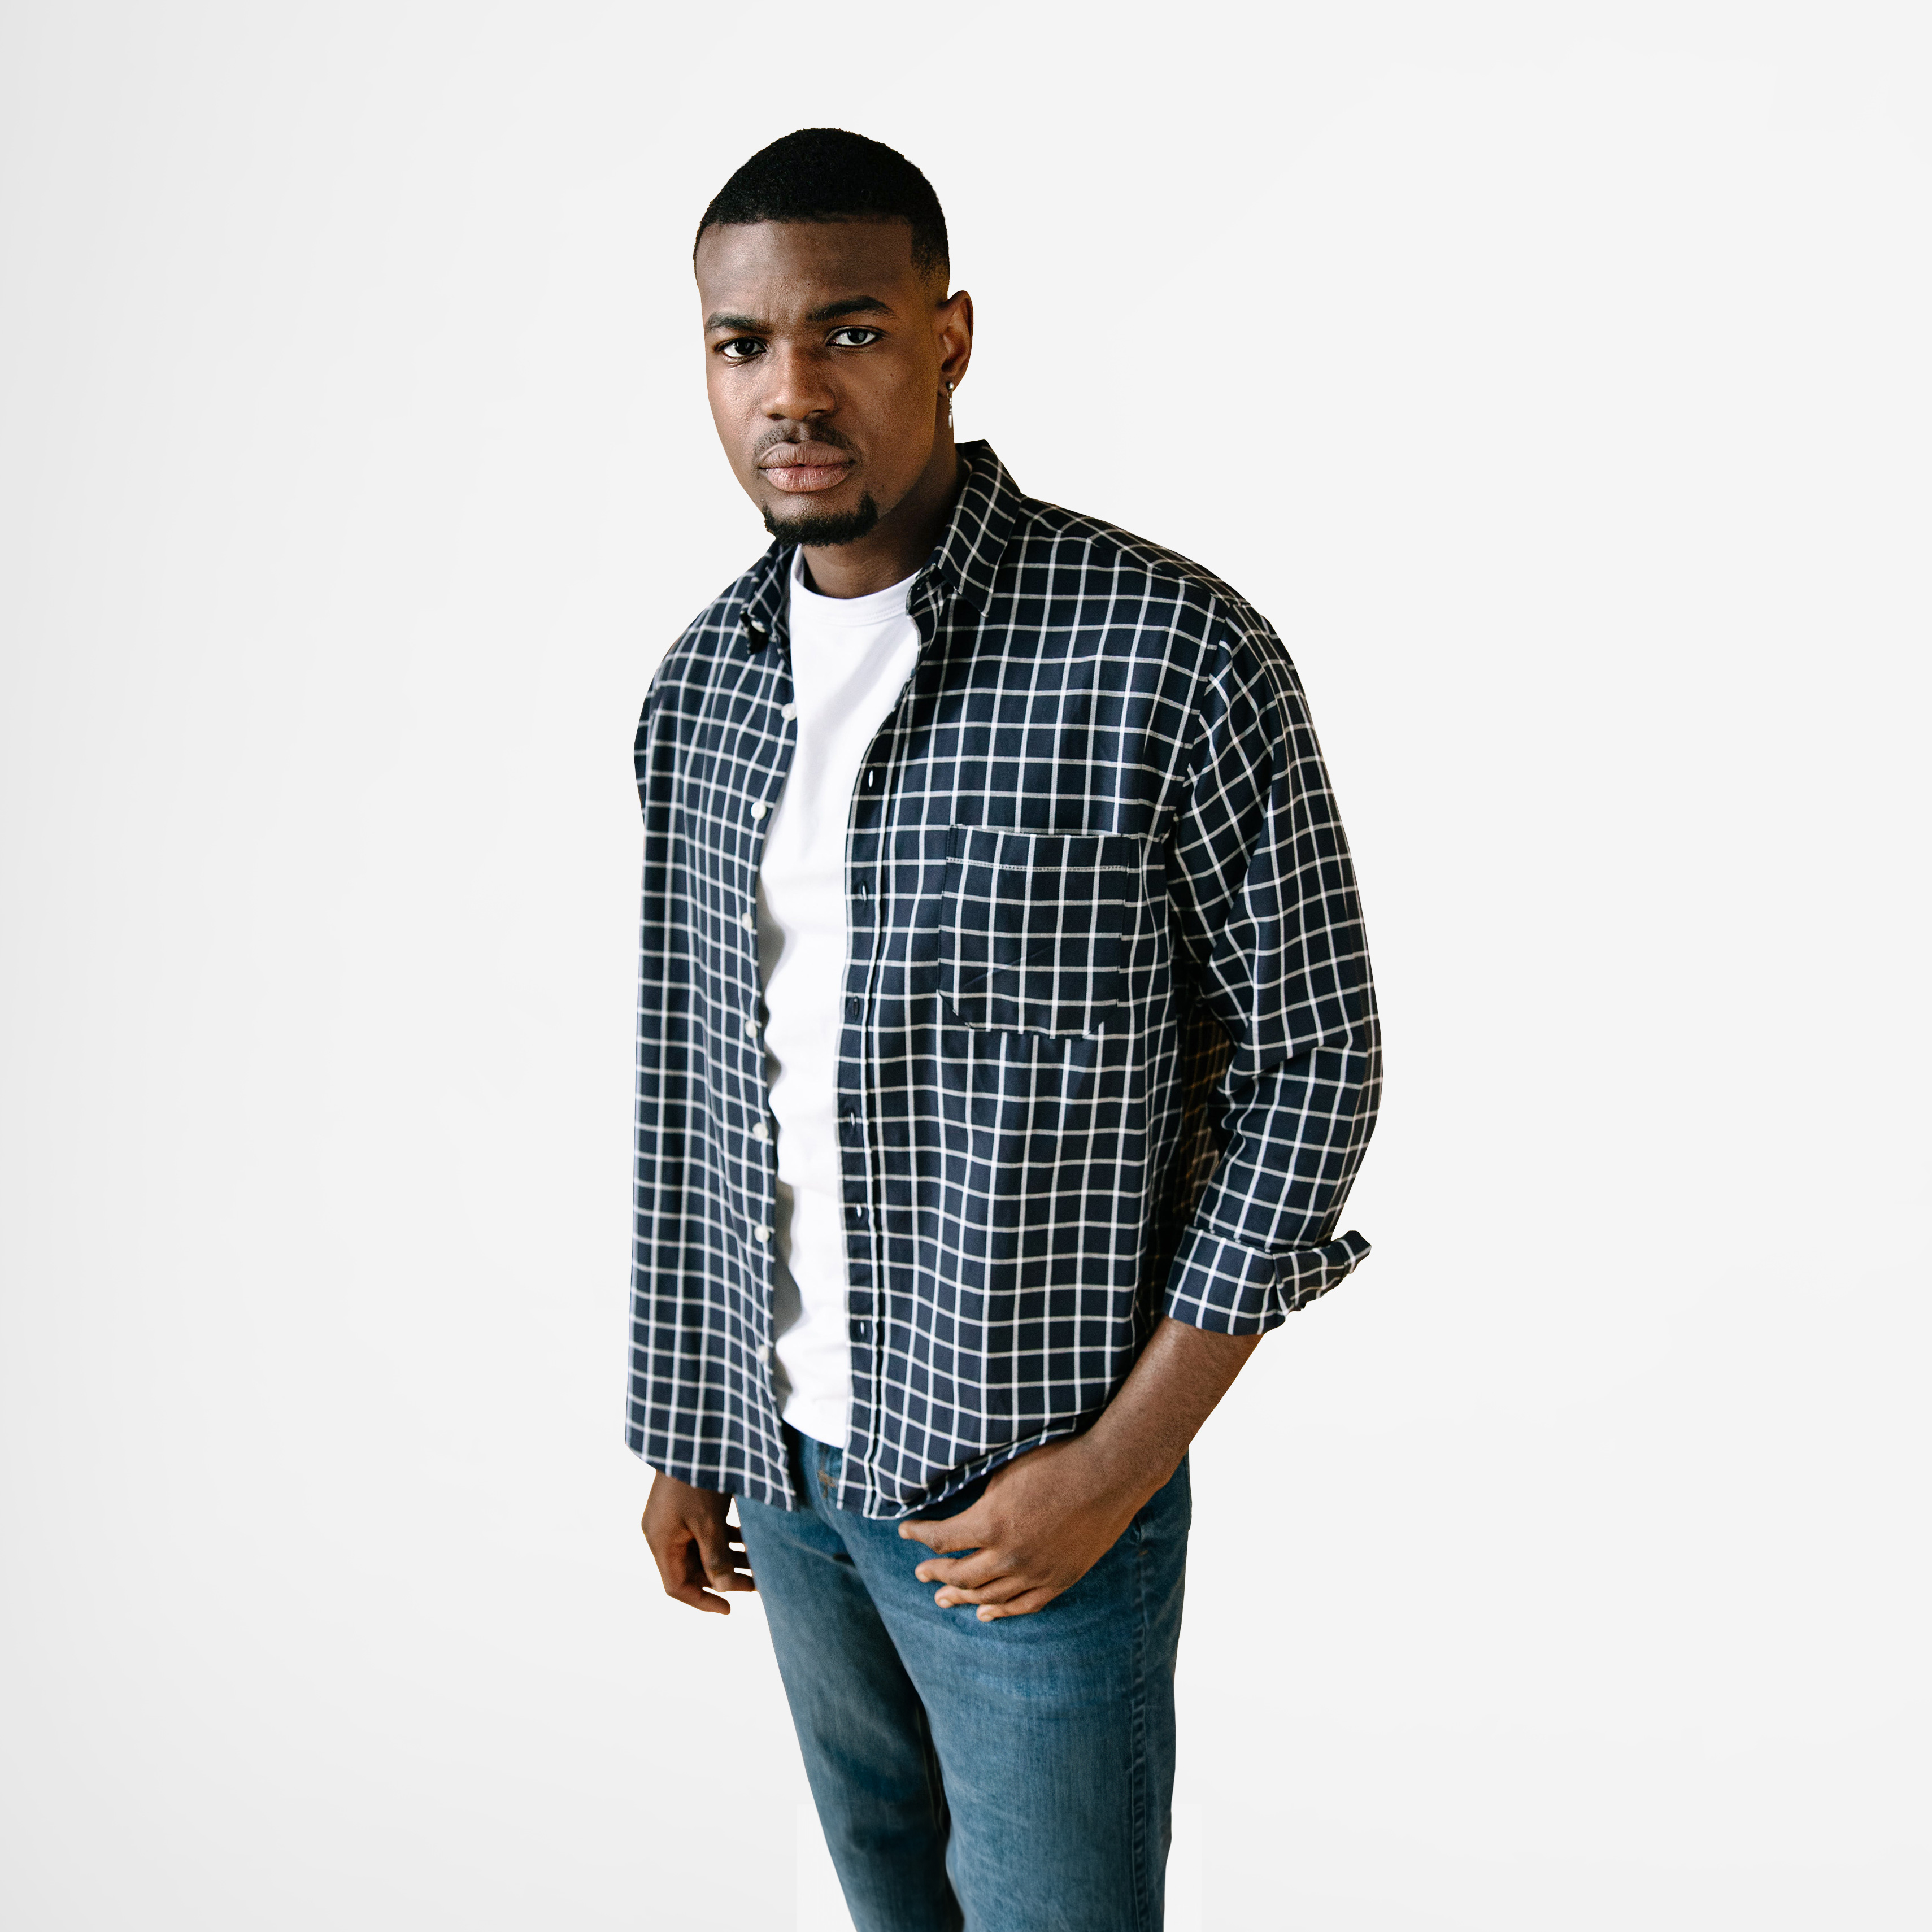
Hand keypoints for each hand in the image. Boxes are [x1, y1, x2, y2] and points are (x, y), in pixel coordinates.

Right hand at [641, 1472, 754, 1613]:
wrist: (692, 1433)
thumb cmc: (698, 1479)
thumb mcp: (709, 1522)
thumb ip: (716, 1559)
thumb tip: (726, 1589)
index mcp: (660, 1541)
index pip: (677, 1587)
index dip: (703, 1601)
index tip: (731, 1608)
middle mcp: (662, 1532)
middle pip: (691, 1569)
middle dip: (723, 1577)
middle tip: (757, 1581)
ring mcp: (673, 1518)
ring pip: (701, 1549)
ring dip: (729, 1556)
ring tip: (761, 1560)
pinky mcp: (686, 1505)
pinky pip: (704, 1531)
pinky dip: (726, 1537)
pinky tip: (751, 1536)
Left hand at [896, 1433, 1154, 1622]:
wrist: (1110, 1473)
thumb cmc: (1058, 1460)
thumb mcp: (1006, 1471)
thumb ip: (981, 1498)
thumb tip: (959, 1509)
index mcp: (991, 1523)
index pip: (942, 1539)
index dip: (919, 1535)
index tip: (905, 1531)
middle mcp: (1009, 1556)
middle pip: (960, 1574)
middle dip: (935, 1571)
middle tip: (920, 1571)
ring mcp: (1036, 1573)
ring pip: (988, 1596)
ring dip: (961, 1597)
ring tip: (942, 1597)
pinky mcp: (1060, 1579)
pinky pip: (1024, 1605)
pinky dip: (1001, 1612)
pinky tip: (985, 1613)